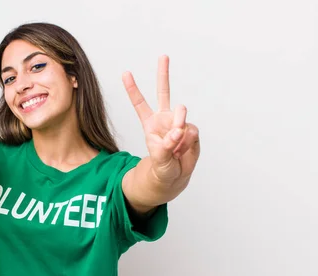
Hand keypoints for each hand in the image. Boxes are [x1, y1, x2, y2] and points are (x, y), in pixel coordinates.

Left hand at [122, 55, 199, 183]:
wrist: (174, 177)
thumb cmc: (161, 167)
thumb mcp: (159, 160)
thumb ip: (166, 145)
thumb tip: (178, 130)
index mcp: (150, 124)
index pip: (140, 103)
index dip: (133, 89)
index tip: (125, 73)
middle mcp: (164, 119)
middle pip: (163, 92)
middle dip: (163, 74)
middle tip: (163, 56)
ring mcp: (179, 123)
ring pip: (182, 115)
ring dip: (179, 127)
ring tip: (175, 144)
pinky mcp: (191, 131)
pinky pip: (192, 132)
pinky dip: (188, 143)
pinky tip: (183, 150)